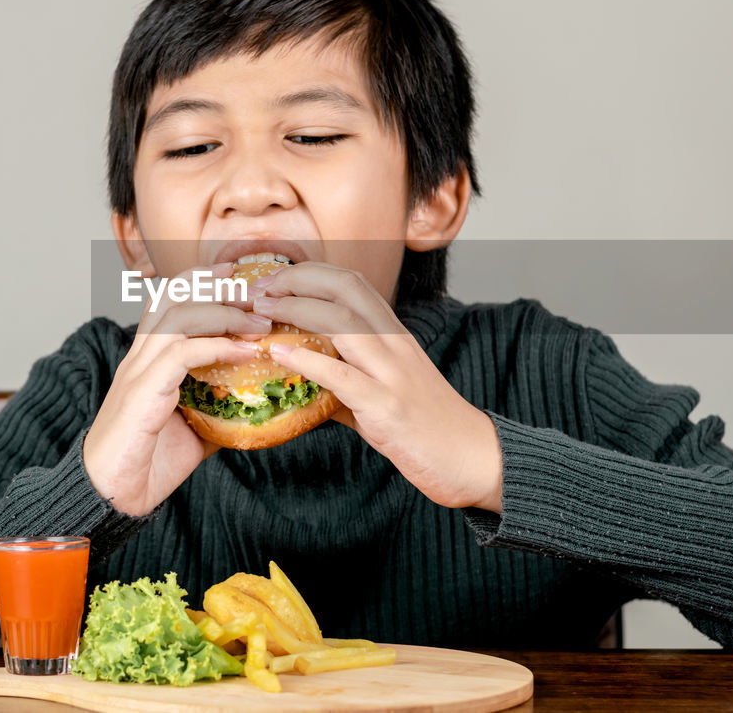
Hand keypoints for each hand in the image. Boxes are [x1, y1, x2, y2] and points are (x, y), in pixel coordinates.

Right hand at [82, 261, 273, 515]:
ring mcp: (138, 371)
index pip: (167, 300)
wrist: (111, 496)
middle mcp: (139, 357)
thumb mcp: (194, 431)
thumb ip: (219, 410)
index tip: (236, 275)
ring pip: (177, 316)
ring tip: (258, 322)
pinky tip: (245, 350)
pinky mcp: (143, 391)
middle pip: (172, 295)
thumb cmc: (147, 465)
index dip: (199, 280)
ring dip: (223, 312)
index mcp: (146, 360)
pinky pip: (182, 353)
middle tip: (255, 289)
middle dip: (216, 284)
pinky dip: (217, 345)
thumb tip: (257, 407)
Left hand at [250, 263, 503, 512]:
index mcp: (394, 335)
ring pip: (342, 322)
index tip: (276, 279)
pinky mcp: (387, 406)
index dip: (311, 273)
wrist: (472, 459)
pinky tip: (277, 353)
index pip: (353, 282)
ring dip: (295, 310)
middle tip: (260, 289)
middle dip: (298, 279)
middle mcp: (395, 344)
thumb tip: (300, 381)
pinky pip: (340, 375)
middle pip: (345, 288)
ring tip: (261, 313)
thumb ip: (344, 382)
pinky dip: (304, 359)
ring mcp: (393, 373)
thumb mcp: (384, 391)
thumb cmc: (427, 427)